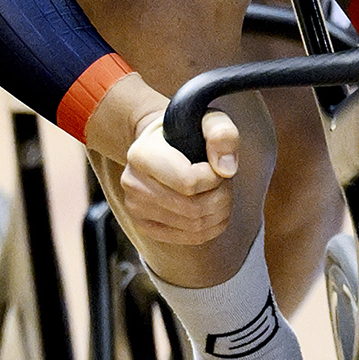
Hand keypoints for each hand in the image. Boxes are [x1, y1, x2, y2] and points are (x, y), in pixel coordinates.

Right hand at [88, 77, 237, 249]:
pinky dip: (210, 228)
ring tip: (217, 193)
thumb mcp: (209, 121)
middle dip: (221, 197)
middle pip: (193, 208)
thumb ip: (222, 135)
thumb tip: (226, 169)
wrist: (160, 145)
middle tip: (222, 182)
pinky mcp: (144, 225)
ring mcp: (135, 207)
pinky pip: (188, 238)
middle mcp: (132, 183)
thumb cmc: (185, 132)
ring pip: (194, 226)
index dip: (214, 178)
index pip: (188, 183)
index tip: (216, 166)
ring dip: (218, 212)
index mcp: (141, 154)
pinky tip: (212, 211)